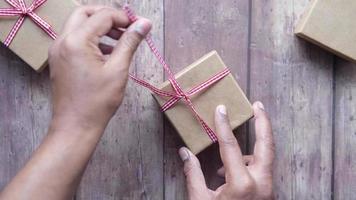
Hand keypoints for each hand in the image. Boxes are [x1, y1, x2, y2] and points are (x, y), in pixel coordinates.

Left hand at [49, 6, 151, 131]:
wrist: (75, 126)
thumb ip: (130, 42)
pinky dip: (91, 38)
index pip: (103, 16)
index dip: (124, 17)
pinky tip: (108, 52)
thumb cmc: (98, 101)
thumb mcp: (118, 69)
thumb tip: (144, 23)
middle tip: (127, 27)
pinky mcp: (59, 59)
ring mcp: (58, 50)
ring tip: (120, 41)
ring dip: (99, 27)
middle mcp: (62, 40)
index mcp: (76, 40)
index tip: (139, 26)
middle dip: (108, 16)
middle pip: (85, 13)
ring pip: (78, 25)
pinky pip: (74, 39)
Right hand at [179, 102, 273, 199]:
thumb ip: (194, 174)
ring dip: (251, 147)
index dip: (223, 126)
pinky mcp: (267, 193)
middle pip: (266, 145)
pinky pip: (261, 171)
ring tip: (229, 143)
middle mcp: (261, 184)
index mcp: (242, 184)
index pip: (231, 146)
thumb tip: (185, 153)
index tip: (221, 109)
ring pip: (266, 158)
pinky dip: (248, 163)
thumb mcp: (200, 199)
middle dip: (263, 122)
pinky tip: (230, 170)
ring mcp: (268, 189)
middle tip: (258, 105)